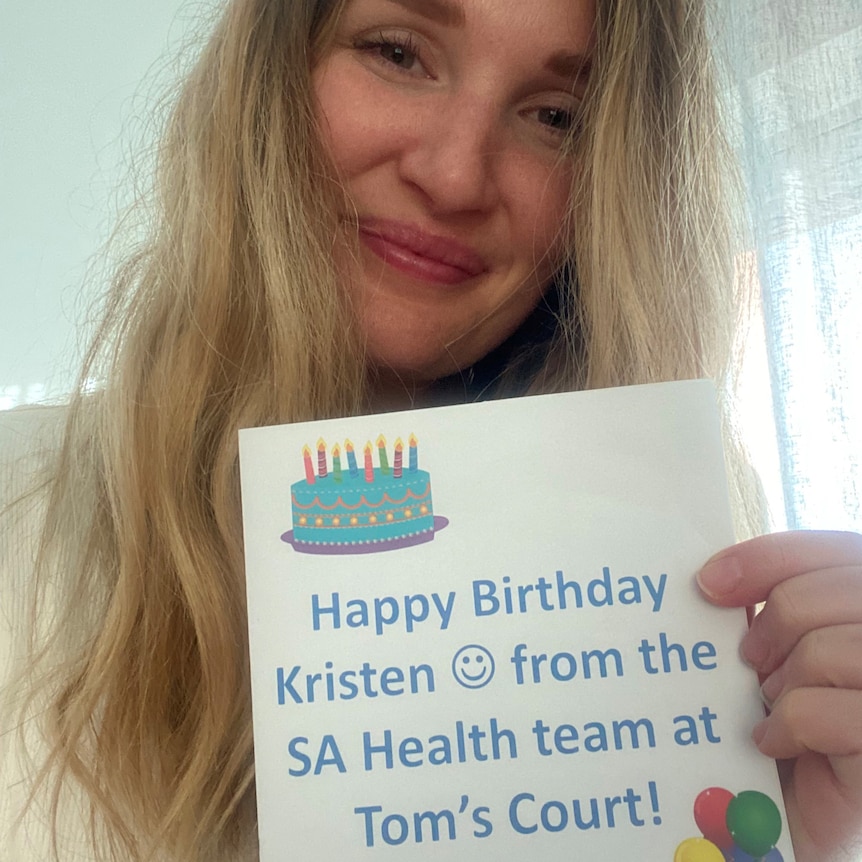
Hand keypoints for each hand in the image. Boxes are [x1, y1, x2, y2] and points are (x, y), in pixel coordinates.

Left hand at [697, 530, 861, 861]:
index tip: (707, 583)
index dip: (766, 558)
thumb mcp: (775, 654)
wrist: (783, 819)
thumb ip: (768, 611)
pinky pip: (825, 711)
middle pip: (825, 592)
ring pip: (831, 649)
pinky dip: (788, 725)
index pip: (829, 551)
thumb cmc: (785, 725)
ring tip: (771, 702)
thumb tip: (714, 579)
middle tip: (750, 662)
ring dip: (783, 678)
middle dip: (774, 622)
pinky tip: (776, 742)